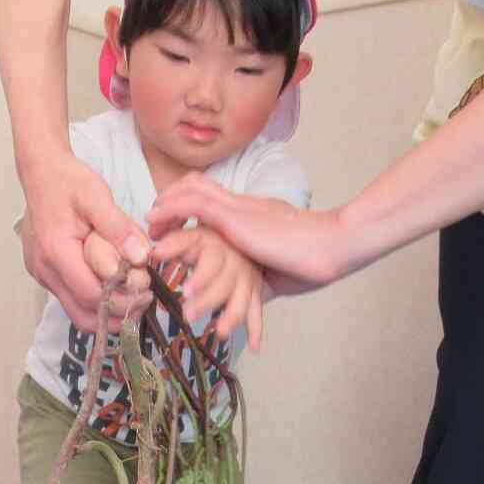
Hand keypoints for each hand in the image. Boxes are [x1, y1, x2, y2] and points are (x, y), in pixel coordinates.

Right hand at [18, 149, 152, 328]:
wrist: (42, 173)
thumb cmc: (69, 182)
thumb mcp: (98, 197)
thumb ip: (119, 228)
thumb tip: (140, 257)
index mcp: (56, 251)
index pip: (90, 295)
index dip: (121, 298)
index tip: (145, 288)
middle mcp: (44, 270)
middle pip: (83, 316)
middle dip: (117, 315)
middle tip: (143, 299)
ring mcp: (43, 275)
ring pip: (78, 314)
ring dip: (107, 314)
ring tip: (134, 298)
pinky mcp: (46, 275)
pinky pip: (73, 301)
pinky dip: (96, 302)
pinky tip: (116, 287)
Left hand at [146, 174, 360, 297]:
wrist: (332, 245)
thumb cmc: (313, 261)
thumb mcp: (275, 271)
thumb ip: (256, 279)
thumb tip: (248, 299)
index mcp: (252, 213)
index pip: (214, 195)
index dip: (189, 203)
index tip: (172, 224)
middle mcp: (241, 205)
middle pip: (197, 184)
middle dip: (171, 200)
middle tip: (154, 222)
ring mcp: (237, 208)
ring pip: (190, 192)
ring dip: (165, 206)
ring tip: (150, 226)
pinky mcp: (234, 218)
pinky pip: (193, 204)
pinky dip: (170, 210)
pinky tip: (154, 223)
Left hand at [148, 225, 267, 351]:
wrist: (242, 233)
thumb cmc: (209, 239)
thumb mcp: (191, 236)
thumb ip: (173, 244)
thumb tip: (154, 253)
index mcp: (218, 248)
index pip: (210, 263)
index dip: (200, 278)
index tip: (187, 292)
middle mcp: (235, 263)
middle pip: (223, 285)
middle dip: (207, 302)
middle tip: (189, 316)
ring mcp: (247, 279)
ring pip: (241, 300)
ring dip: (230, 317)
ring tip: (219, 333)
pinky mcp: (254, 292)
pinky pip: (256, 311)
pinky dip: (256, 329)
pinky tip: (254, 346)